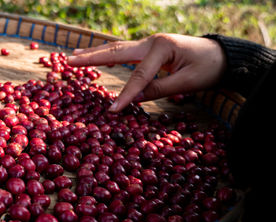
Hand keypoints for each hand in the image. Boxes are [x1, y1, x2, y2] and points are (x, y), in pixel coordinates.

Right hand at [67, 33, 226, 111]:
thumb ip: (158, 89)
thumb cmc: (208, 68)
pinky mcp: (150, 49)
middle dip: (91, 57)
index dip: (125, 94)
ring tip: (73, 56)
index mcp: (162, 47)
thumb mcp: (187, 83)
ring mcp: (149, 43)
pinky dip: (107, 54)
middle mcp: (152, 41)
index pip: (138, 76)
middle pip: (117, 51)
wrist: (223, 55)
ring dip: (95, 53)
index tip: (111, 111)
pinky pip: (124, 52)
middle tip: (68, 61)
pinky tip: (95, 56)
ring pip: (117, 49)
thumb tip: (132, 99)